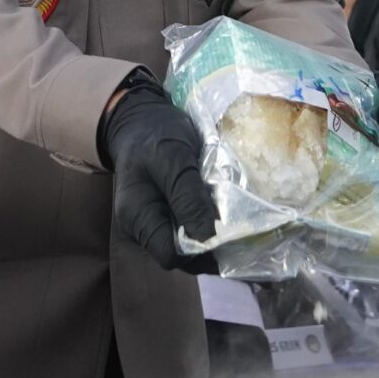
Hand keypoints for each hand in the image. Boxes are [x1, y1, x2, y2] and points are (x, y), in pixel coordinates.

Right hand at [99, 70, 218, 271]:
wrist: (140, 120)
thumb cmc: (155, 134)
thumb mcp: (173, 157)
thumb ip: (188, 197)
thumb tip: (207, 239)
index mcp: (136, 216)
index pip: (170, 256)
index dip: (199, 251)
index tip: (229, 235)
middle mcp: (141, 229)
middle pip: (181, 256)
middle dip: (210, 247)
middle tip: (242, 229)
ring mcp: (152, 225)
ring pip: (188, 247)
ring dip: (212, 237)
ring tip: (235, 220)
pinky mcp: (164, 219)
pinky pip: (188, 232)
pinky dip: (207, 226)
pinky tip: (222, 213)